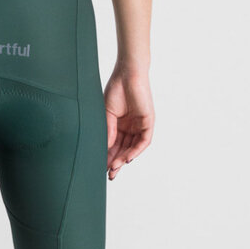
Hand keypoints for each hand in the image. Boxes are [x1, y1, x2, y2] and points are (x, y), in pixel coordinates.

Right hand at [104, 65, 153, 180]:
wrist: (127, 74)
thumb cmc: (116, 89)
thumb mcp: (107, 113)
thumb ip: (108, 131)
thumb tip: (106, 149)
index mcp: (119, 124)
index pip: (114, 144)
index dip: (108, 156)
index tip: (101, 167)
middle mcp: (130, 126)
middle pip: (123, 149)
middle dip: (116, 162)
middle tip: (109, 174)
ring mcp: (140, 125)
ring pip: (133, 147)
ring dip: (124, 159)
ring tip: (115, 168)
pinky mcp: (148, 122)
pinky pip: (144, 141)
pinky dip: (136, 150)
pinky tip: (127, 158)